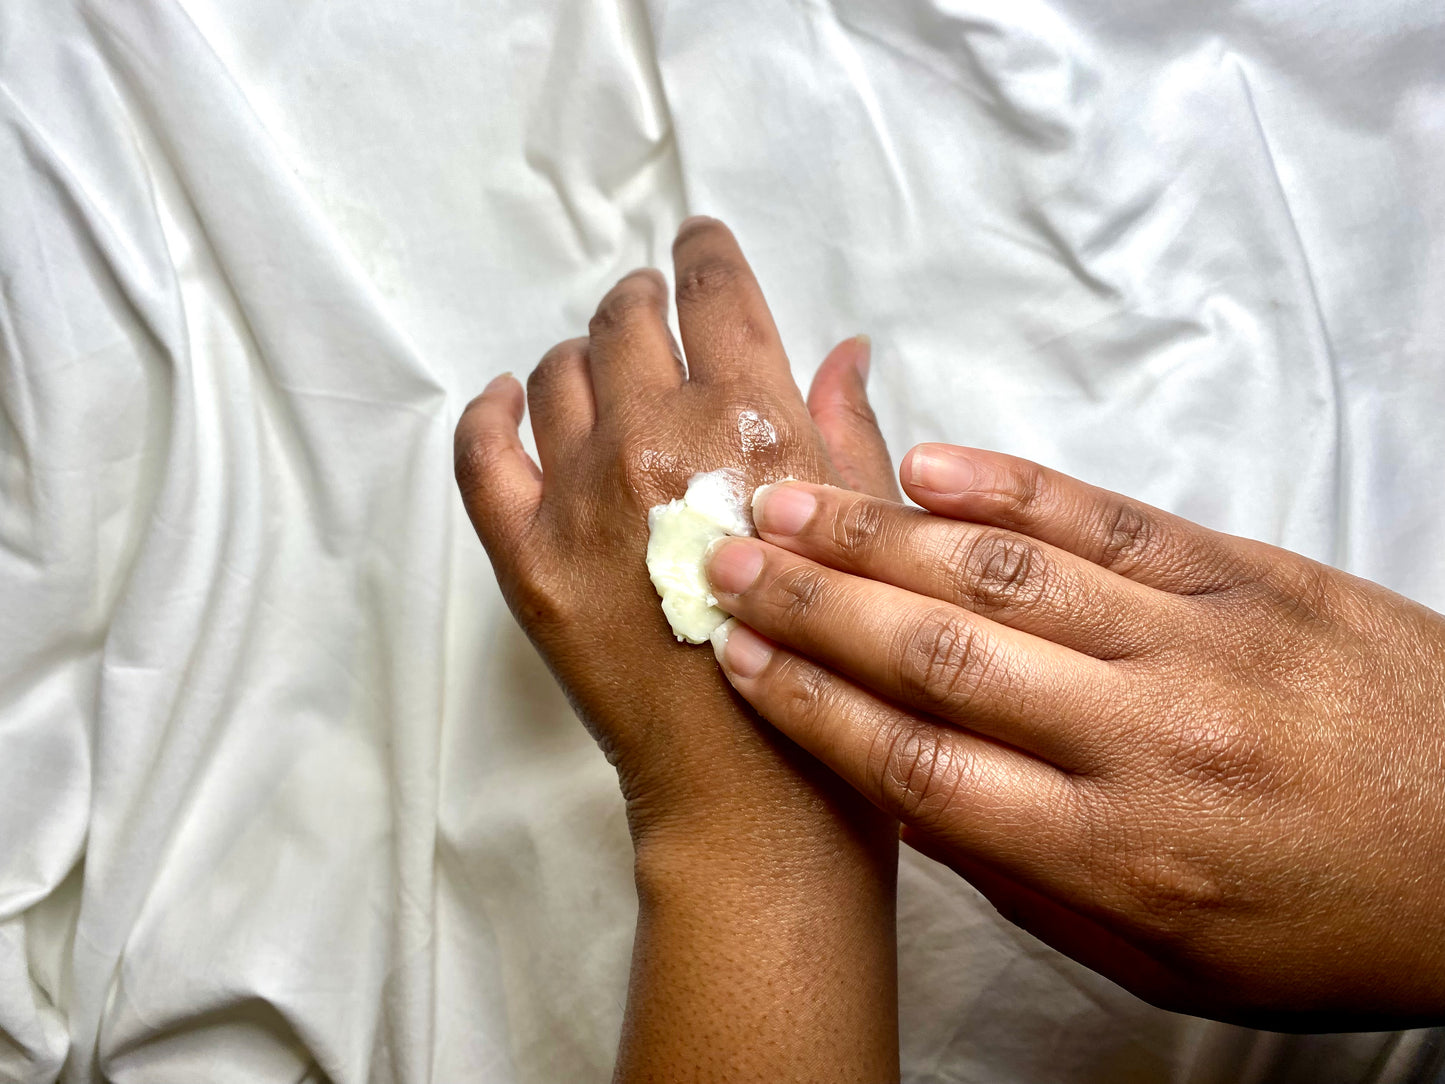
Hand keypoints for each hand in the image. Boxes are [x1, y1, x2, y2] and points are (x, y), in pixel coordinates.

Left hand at [454, 218, 899, 1081]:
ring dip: (579, 357)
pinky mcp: (525, 558)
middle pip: (625, 320)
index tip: (697, 241)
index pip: (716, 293)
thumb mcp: (869, 533)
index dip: (705, 251)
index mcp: (753, 419)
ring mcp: (579, 496)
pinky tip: (504, 403)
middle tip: (649, 312)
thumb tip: (843, 349)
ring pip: (554, 375)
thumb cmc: (838, 665)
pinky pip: (481, 454)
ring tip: (595, 369)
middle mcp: (657, 436)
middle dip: (641, 302)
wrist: (757, 794)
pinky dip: (488, 415)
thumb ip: (847, 428)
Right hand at [705, 442, 1444, 1029]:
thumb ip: (1028, 877)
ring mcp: (1197, 640)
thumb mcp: (1164, 955)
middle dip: (813, 600)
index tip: (737, 657)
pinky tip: (929, 463)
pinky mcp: (1247, 573)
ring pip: (1003, 574)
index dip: (809, 704)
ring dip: (881, 533)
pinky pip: (1108, 519)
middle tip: (724, 555)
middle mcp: (1141, 737)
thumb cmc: (1328, 922)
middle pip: (936, 652)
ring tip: (789, 496)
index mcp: (1113, 852)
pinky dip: (1010, 487)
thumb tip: (908, 794)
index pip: (915, 763)